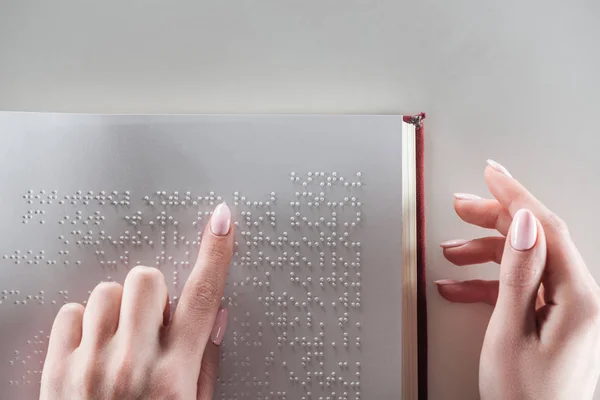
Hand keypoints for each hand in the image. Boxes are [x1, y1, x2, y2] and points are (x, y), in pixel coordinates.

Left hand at [40, 203, 233, 399]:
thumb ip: (204, 364)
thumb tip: (214, 316)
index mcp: (174, 376)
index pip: (204, 295)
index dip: (217, 251)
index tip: (223, 223)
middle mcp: (131, 365)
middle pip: (145, 279)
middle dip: (152, 293)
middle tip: (151, 322)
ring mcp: (89, 366)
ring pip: (106, 291)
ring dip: (118, 310)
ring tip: (120, 342)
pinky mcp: (55, 370)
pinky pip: (70, 313)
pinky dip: (84, 325)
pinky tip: (93, 351)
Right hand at [436, 160, 599, 399]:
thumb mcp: (510, 335)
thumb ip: (519, 275)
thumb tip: (525, 225)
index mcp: (578, 299)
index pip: (545, 228)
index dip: (515, 195)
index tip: (492, 174)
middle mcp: (580, 301)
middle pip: (536, 239)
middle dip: (495, 219)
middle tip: (462, 205)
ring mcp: (567, 312)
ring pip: (525, 263)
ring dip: (485, 253)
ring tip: (451, 252)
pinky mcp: (553, 323)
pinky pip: (522, 289)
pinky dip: (489, 284)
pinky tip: (460, 287)